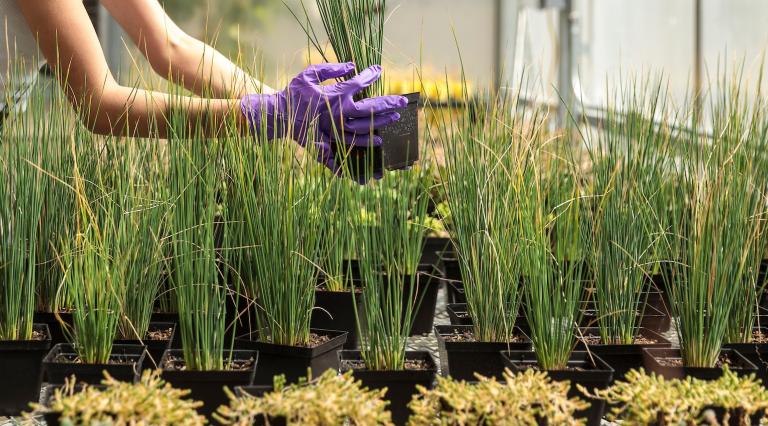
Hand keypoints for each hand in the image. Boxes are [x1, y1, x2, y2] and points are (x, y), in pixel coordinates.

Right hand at [241, 62, 406, 171]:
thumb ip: (330, 70)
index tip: (380, 70)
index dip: (370, 76)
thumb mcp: (308, 75)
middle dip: (387, 104)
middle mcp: (337, 114)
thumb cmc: (292, 94)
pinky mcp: (329, 142)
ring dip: (379, 125)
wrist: (277, 117)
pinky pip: (349, 147)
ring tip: (394, 120)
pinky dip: (364, 147)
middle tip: (402, 101)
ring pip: (363, 129)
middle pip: (368, 110)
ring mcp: (334, 130)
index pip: (357, 84)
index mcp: (332, 96)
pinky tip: (377, 145)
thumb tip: (351, 66)